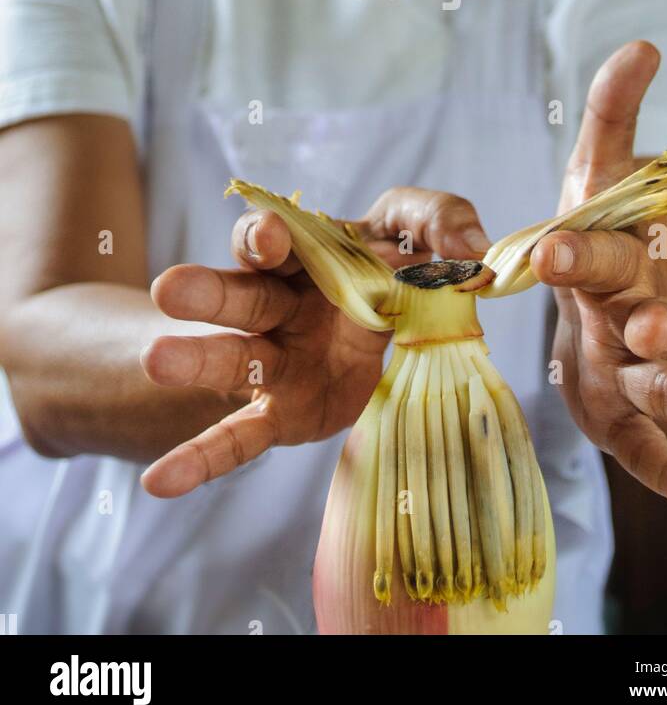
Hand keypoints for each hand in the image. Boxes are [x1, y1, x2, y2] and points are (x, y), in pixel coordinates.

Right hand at [139, 188, 491, 497]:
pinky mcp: (284, 413)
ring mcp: (276, 361)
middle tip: (171, 289)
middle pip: (241, 292)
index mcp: (305, 254)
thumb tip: (471, 247)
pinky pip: (241, 438)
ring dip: (196, 360)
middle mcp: (279, 303)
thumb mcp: (418, 232)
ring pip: (233, 358)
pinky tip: (158, 483)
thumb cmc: (391, 270)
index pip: (274, 236)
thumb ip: (439, 221)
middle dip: (209, 290)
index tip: (273, 238)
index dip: (269, 234)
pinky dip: (202, 459)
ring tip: (158, 361)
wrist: (390, 334)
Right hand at [529, 40, 666, 514]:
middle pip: (611, 316)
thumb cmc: (603, 232)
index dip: (570, 248)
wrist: (595, 309)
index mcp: (588, 253)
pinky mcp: (630, 417)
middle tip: (654, 323)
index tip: (552, 248)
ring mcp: (610, 371)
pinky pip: (649, 451)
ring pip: (651, 386)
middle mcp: (592, 315)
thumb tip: (645, 43)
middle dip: (630, 319)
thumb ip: (616, 111)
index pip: (580, 247)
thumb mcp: (608, 169)